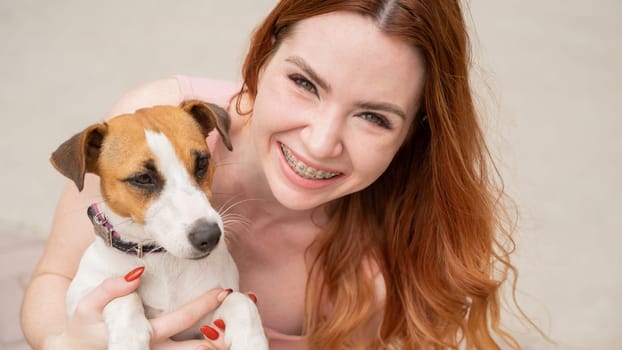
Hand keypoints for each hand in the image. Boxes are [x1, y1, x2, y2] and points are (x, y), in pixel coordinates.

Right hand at [44, 267, 233, 349]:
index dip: (201, 306)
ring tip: (238, 331)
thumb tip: (136, 273)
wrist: (77, 349)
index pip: (179, 320)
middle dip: (220, 331)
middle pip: (195, 344)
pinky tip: (223, 340)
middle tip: (242, 313)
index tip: (223, 292)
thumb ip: (109, 290)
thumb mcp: (87, 306)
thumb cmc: (85, 325)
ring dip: (216, 346)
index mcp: (142, 335)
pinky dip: (205, 348)